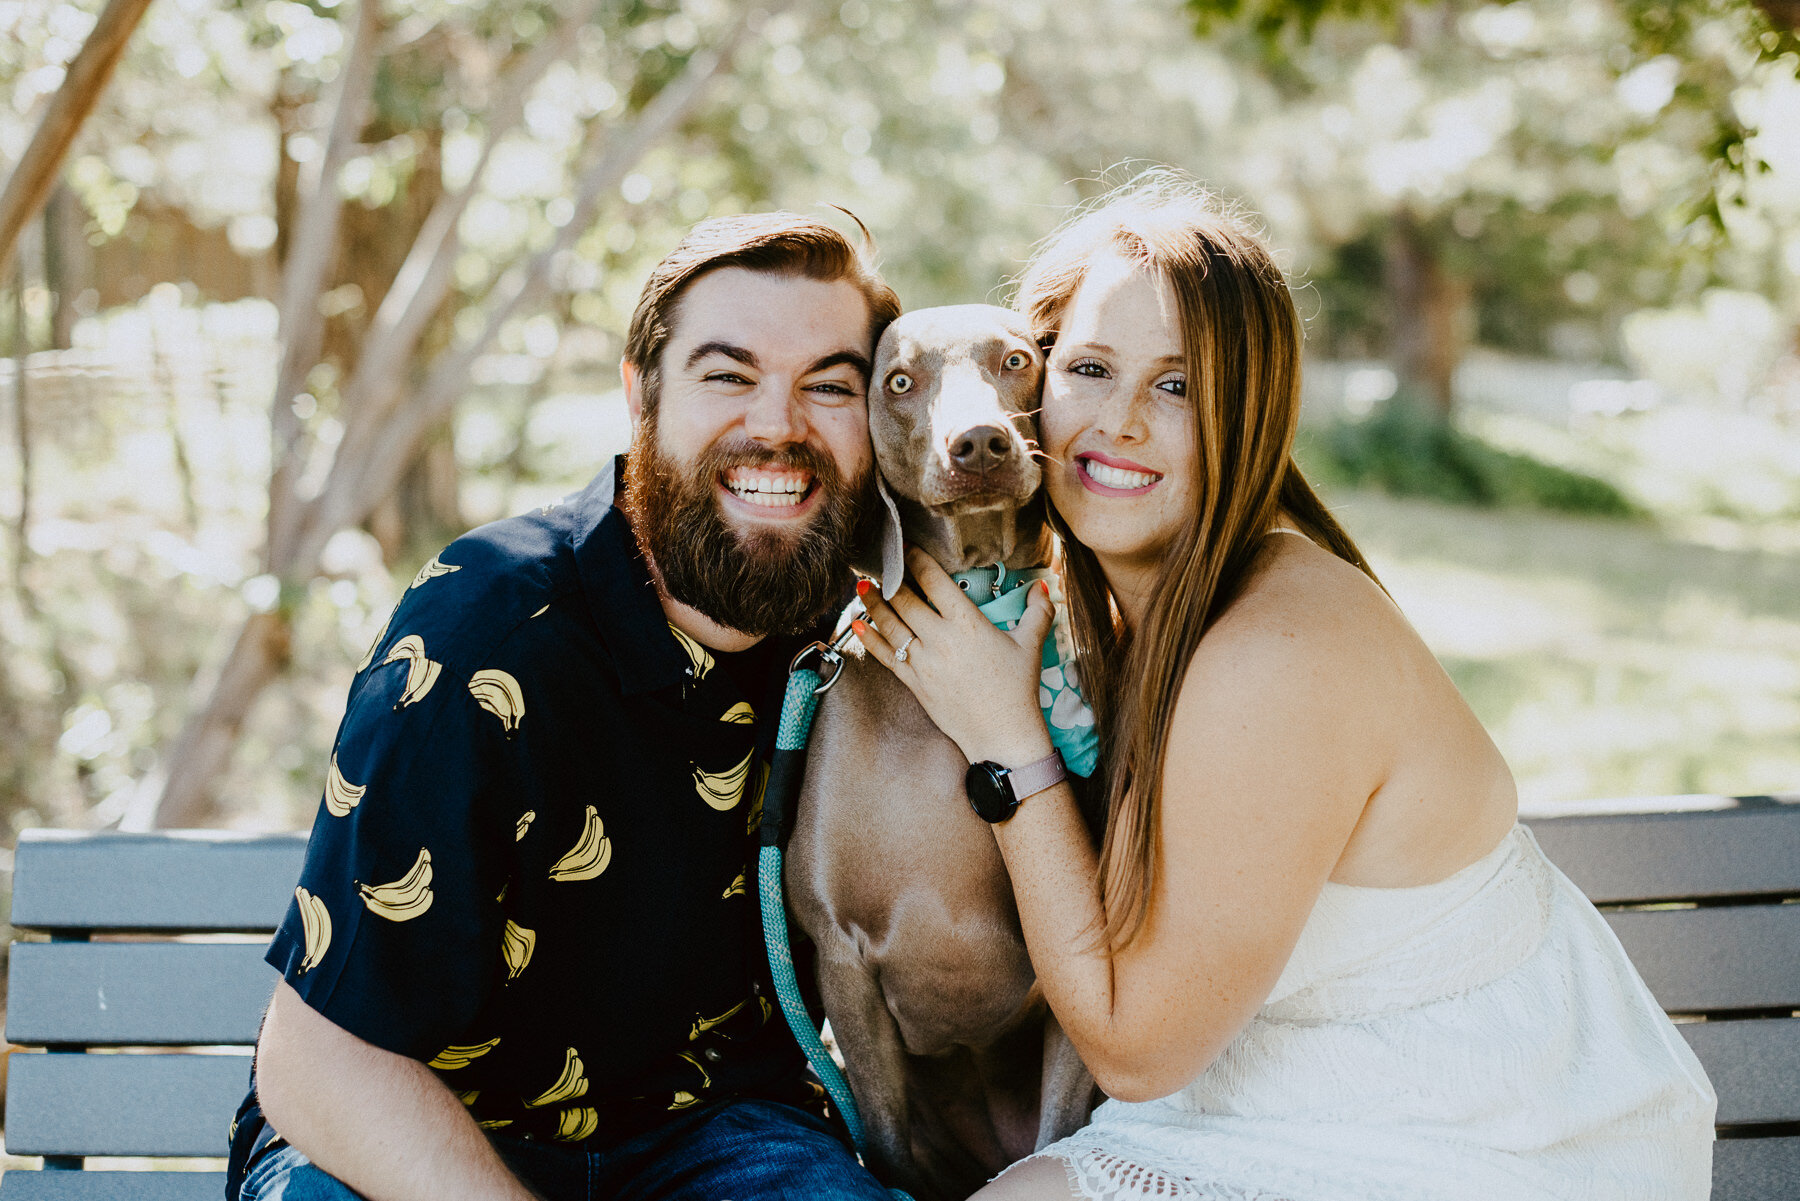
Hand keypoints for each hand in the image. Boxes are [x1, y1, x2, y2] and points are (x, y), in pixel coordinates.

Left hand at [853, 547, 1057, 767]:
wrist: (1002, 736)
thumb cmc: (1017, 690)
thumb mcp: (1031, 646)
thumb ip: (1038, 611)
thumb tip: (1042, 585)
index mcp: (968, 624)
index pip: (934, 582)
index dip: (916, 560)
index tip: (906, 547)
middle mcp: (941, 640)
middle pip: (905, 600)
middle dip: (888, 579)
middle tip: (878, 564)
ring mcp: (924, 663)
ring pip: (890, 625)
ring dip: (872, 603)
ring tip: (861, 586)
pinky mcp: (915, 683)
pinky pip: (886, 656)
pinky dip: (869, 638)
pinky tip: (856, 624)